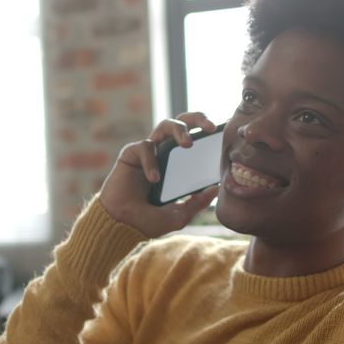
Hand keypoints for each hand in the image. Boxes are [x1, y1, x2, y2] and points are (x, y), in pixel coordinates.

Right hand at [99, 113, 219, 237]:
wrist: (121, 225)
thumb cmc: (147, 220)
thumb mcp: (179, 215)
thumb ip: (197, 202)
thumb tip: (216, 188)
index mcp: (177, 164)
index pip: (195, 140)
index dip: (207, 133)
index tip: (222, 134)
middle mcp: (163, 154)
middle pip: (182, 123)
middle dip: (198, 118)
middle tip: (211, 127)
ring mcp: (148, 153)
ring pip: (164, 125)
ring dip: (179, 129)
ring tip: (188, 143)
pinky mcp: (131, 154)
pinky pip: (145, 147)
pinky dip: (151, 162)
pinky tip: (154, 179)